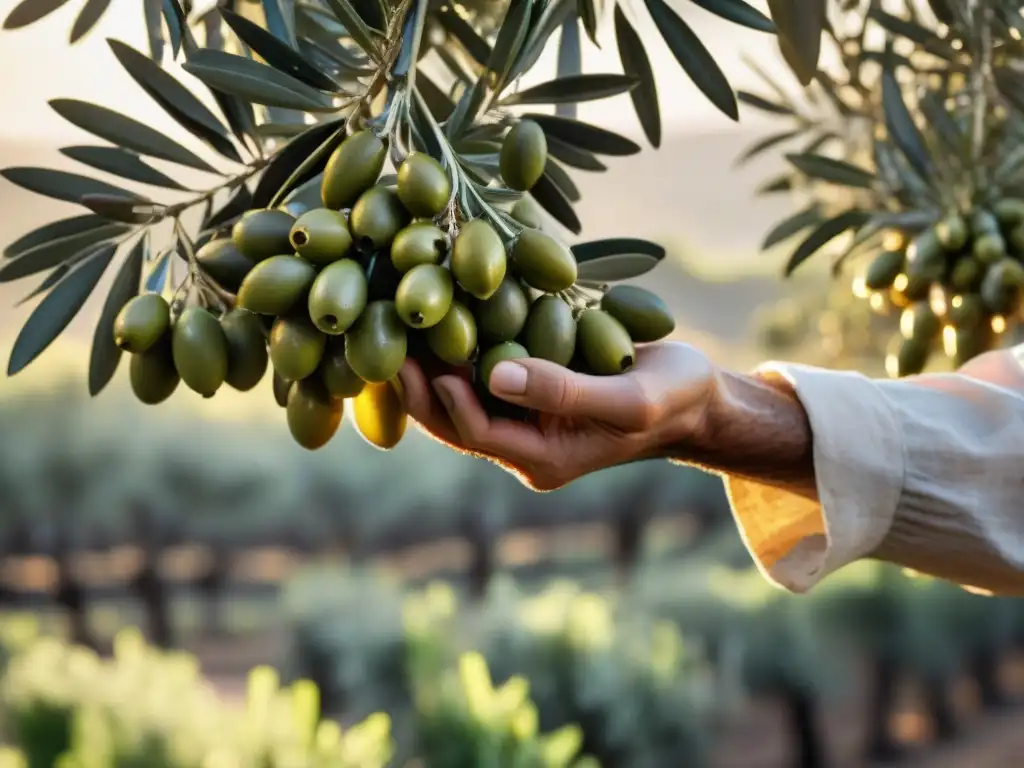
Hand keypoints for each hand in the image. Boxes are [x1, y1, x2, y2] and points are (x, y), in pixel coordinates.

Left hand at [396, 341, 718, 490]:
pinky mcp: (530, 395)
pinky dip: (459, 351)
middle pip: (455, 421)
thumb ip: (564, 392)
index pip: (479, 432)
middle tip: (384, 341)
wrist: (696, 401)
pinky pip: (482, 379)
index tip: (421, 359)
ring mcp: (526, 422)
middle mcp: (526, 446)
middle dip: (419, 386)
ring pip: (462, 400)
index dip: (447, 399)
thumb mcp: (628, 399)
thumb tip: (493, 374)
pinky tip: (438, 315)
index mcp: (545, 459)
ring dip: (430, 366)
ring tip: (396, 324)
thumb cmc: (672, 400)